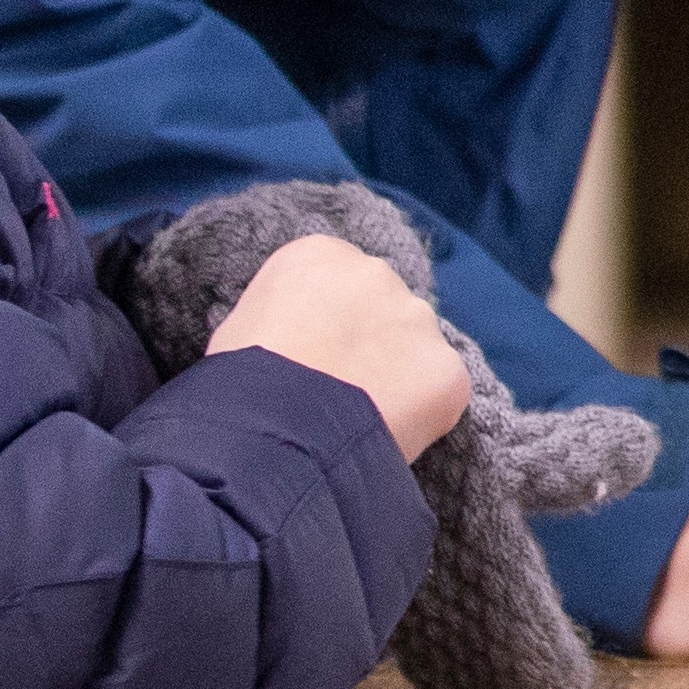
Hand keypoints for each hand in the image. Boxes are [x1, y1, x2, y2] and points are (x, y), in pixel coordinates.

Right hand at [203, 233, 474, 458]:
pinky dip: (421, 414)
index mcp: (320, 255)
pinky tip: (384, 433)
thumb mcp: (240, 327)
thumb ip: (283, 314)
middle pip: (381, 307)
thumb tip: (298, 337)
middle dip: (369, 343)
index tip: (312, 357)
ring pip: (415, 348)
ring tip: (358, 418)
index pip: (334, 282)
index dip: (324, 324)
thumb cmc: (240, 382)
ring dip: (398, 376)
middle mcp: (377, 273)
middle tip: (340, 390)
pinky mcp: (448, 367)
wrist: (275, 430)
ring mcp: (419, 318)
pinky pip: (439, 390)